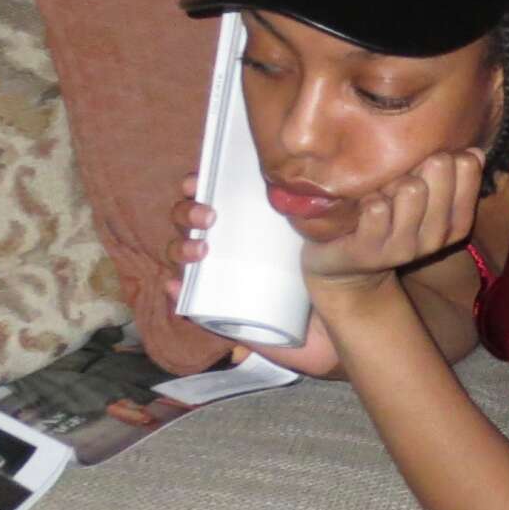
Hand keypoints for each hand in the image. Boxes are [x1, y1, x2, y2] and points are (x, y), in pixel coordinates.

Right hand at [160, 171, 343, 377]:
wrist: (333, 331)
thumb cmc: (323, 280)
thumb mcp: (317, 246)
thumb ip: (313, 225)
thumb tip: (309, 201)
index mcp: (244, 226)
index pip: (210, 197)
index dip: (197, 182)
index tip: (199, 178)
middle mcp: (224, 249)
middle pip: (187, 222)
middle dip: (187, 212)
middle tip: (208, 216)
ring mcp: (215, 281)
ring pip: (181, 256)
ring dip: (180, 248)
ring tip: (200, 250)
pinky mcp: (215, 314)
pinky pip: (186, 303)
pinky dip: (175, 294)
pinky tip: (175, 286)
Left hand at [300, 149, 484, 298]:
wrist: (349, 266)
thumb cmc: (390, 220)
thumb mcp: (426, 203)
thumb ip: (451, 179)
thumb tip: (475, 152)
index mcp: (457, 224)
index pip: (467, 167)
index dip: (446, 151)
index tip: (428, 161)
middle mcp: (436, 237)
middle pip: (438, 168)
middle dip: (417, 159)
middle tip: (400, 174)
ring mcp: (404, 247)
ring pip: (410, 188)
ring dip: (391, 180)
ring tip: (381, 190)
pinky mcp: (371, 251)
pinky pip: (376, 208)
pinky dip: (367, 198)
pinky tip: (362, 205)